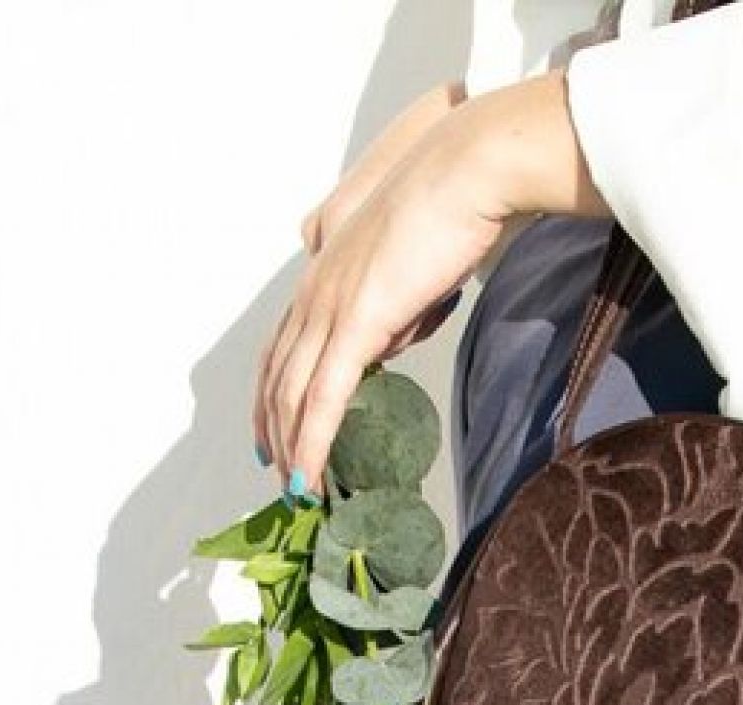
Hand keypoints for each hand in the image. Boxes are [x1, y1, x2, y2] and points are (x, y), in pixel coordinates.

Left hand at [252, 70, 609, 498]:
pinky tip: (310, 476)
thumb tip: (388, 342)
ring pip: (292, 395)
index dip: (274, 391)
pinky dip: (312, 443)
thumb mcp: (412, 269)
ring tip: (297, 491)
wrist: (468, 174)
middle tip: (280, 476)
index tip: (273, 429)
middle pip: (277, 375)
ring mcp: (330, 306)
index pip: (285, 344)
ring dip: (291, 450)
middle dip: (274, 431)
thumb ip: (391, 308)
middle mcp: (316, 289)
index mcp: (327, 273)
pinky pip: (322, 399)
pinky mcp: (355, 323)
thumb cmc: (453, 210)